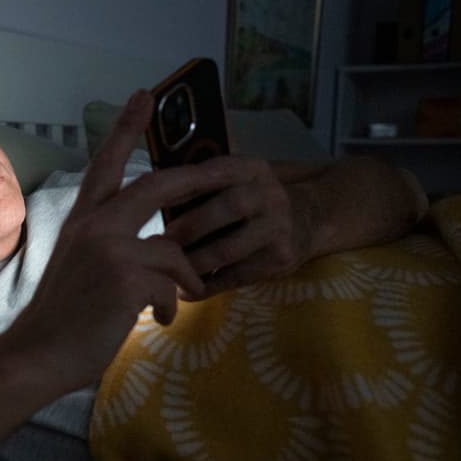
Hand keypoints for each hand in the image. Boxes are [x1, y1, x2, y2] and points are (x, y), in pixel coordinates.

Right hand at [7, 90, 205, 390]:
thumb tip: (155, 253)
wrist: (38, 354)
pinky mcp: (127, 278)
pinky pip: (172, 287)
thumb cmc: (61, 320)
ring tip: (177, 301)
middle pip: (158, 186)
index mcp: (82, 221)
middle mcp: (95, 226)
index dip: (126, 129)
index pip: (106, 165)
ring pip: (174, 252)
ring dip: (185, 279)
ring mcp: (110, 249)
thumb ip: (112, 250)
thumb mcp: (82, 269)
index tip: (144, 95)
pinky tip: (159, 321)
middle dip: (199, 177)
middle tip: (229, 168)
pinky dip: (171, 308)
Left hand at [162, 155, 314, 297]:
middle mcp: (270, 195)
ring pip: (230, 248)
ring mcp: (278, 228)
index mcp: (252, 169)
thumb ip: (205, 184)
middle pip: (228, 207)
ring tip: (168, 271)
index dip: (184, 187)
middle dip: (189, 227)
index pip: (217, 172)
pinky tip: (186, 291)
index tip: (151, 201)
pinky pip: (238, 276)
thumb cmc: (255, 199)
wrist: (310, 218)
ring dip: (194, 262)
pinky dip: (209, 286)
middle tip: (159, 243)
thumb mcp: (239, 179)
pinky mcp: (280, 259)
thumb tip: (149, 199)